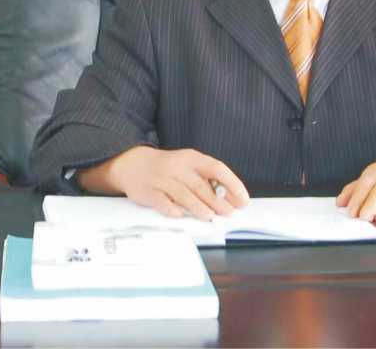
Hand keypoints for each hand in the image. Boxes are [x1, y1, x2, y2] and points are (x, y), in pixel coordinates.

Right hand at [81, 146, 249, 220]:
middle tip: (229, 213)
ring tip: (210, 217)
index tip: (242, 199)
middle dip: (217, 201)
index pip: (217, 168)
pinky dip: (171, 209)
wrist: (133, 164)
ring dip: (198, 207)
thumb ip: (206, 181)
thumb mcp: (188, 166)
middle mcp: (178, 167)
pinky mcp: (148, 191)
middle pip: (201, 185)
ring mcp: (162, 179)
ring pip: (183, 194)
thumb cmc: (168, 168)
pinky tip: (179, 215)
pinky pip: (161, 201)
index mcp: (192, 158)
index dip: (232, 184)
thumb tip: (229, 199)